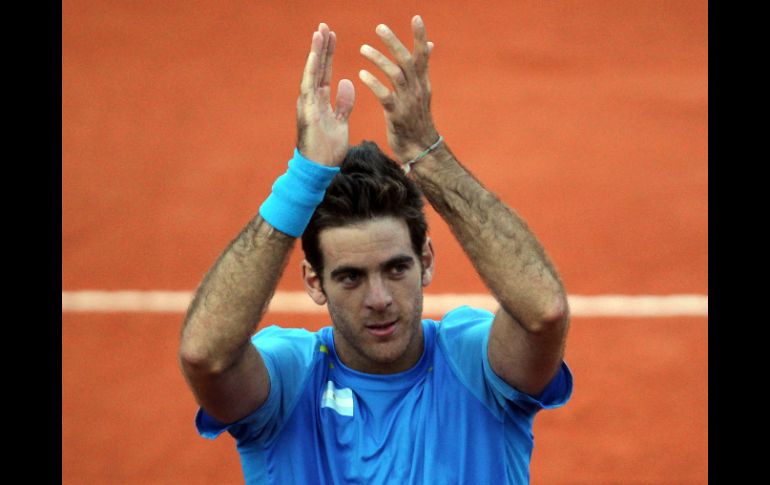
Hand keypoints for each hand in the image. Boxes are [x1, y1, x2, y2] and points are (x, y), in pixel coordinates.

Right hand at [296, 23, 355, 166]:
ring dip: (315, 54)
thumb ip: (343, 103)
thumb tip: (347, 82)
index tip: (331, 35)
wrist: (320, 169)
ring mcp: (307, 105)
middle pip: (317, 68)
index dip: (328, 53)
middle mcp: (311, 99)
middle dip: (320, 47)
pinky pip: (309, 88)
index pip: (325, 72)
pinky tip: (314, 57)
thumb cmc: (328, 149)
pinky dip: (311, 72)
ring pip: (311, 73)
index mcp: (321, 101)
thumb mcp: (341, 122)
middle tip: (324, 25)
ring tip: (319, 33)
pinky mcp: (306, 113)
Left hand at [358, 15, 437, 162]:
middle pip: (407, 60)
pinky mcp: (396, 115)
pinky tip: (361, 75)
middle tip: (379, 27)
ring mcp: (408, 102)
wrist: (420, 149)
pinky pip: (385, 96)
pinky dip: (374, 83)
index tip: (416, 17)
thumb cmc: (418, 120)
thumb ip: (422, 69)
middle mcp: (417, 89)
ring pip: (395, 75)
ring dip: (379, 59)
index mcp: (423, 83)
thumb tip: (429, 45)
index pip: (423, 55)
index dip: (419, 36)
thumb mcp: (423, 92)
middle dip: (394, 42)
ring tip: (363, 48)